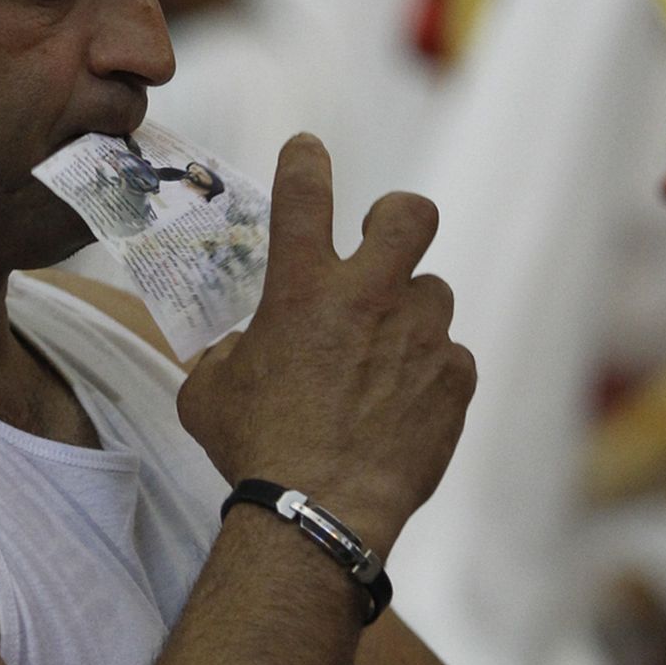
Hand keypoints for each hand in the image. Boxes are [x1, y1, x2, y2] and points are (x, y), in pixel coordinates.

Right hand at [175, 135, 475, 553]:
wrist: (318, 513)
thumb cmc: (255, 450)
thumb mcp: (210, 392)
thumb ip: (227, 353)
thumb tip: (242, 348)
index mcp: (301, 288)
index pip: (304, 192)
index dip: (306, 161)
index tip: (309, 151)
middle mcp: (368, 298)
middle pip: (411, 214)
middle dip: (397, 216)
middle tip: (379, 242)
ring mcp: (421, 336)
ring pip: (433, 294)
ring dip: (409, 317)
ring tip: (383, 361)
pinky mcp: (455, 380)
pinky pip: (449, 358)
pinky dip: (428, 374)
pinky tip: (403, 408)